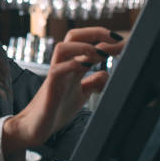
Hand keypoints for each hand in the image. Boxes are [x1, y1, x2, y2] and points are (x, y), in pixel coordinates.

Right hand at [3, 28, 124, 159]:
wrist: (36, 127)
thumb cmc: (56, 109)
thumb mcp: (81, 94)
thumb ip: (92, 82)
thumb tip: (106, 73)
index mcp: (71, 66)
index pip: (86, 42)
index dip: (105, 39)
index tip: (123, 42)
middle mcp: (63, 66)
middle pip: (73, 36)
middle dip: (95, 32)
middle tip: (115, 38)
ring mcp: (55, 75)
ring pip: (62, 48)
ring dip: (83, 47)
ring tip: (101, 53)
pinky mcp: (49, 88)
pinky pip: (57, 70)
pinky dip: (72, 65)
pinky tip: (85, 67)